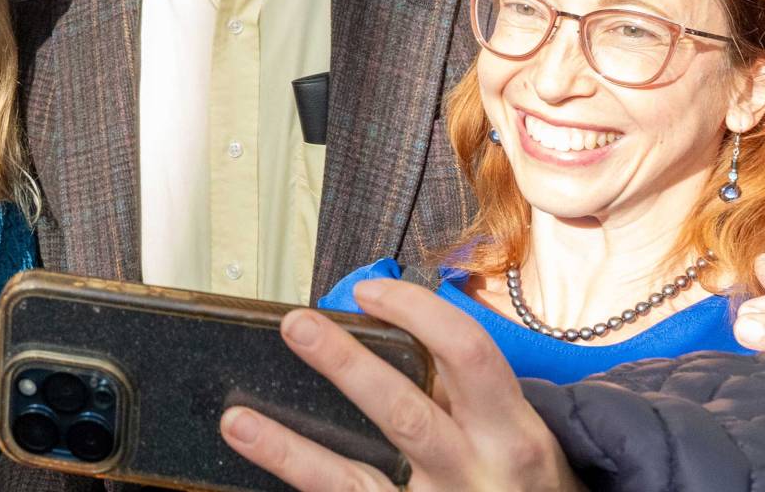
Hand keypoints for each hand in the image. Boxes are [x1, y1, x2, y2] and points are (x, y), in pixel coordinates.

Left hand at [221, 279, 583, 491]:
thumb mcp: (513, 429)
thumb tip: (383, 332)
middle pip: (403, 412)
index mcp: (509, 429)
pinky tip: (264, 472)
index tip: (368, 292)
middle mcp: (475, 471)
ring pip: (357, 478)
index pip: (467, 351)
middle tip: (296, 325)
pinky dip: (303, 484)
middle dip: (346, 365)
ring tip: (240, 421)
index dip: (415, 312)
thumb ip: (460, 388)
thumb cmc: (524, 480)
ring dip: (292, 450)